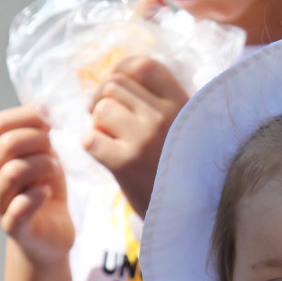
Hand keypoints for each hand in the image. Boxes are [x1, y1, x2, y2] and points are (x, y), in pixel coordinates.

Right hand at [0, 106, 73, 264]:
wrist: (50, 235)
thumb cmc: (44, 189)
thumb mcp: (42, 155)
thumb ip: (38, 133)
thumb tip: (43, 105)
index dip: (27, 116)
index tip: (50, 120)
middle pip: (7, 144)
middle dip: (38, 140)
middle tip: (55, 150)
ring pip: (14, 170)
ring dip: (42, 165)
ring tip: (54, 171)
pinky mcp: (12, 226)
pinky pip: (22, 204)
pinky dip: (40, 193)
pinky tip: (48, 192)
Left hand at [85, 55, 187, 216]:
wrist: (190, 215)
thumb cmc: (183, 169)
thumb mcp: (186, 127)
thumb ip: (161, 102)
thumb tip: (117, 77)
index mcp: (181, 104)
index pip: (143, 65)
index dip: (121, 70)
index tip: (115, 86)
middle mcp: (165, 116)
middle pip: (114, 85)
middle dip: (102, 100)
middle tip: (104, 119)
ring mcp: (145, 138)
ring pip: (100, 109)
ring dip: (98, 124)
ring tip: (111, 140)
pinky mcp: (125, 162)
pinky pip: (90, 138)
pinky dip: (93, 146)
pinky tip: (107, 157)